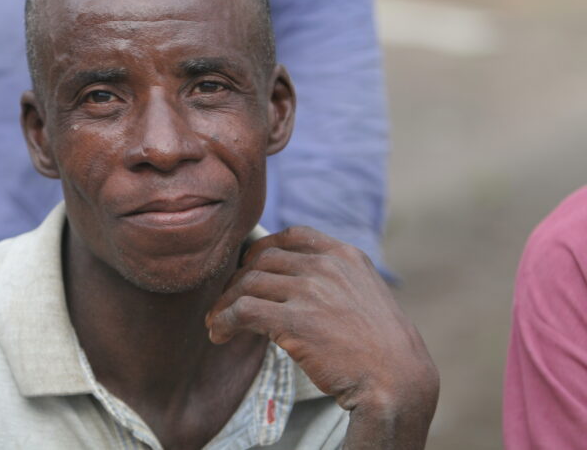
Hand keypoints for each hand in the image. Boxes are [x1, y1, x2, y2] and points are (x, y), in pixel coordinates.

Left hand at [205, 226, 438, 448]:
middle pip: (263, 259)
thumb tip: (294, 280)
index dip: (264, 248)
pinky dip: (224, 320)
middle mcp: (326, 266)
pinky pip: (243, 310)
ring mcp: (311, 291)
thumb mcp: (365, 295)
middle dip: (239, 280)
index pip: (293, 235)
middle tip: (228, 302)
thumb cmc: (381, 347)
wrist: (397, 380)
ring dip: (225, 303)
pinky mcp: (295, 321)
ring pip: (248, 283)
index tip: (249, 266)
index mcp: (345, 256)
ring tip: (217, 322)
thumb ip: (334, 280)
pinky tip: (220, 334)